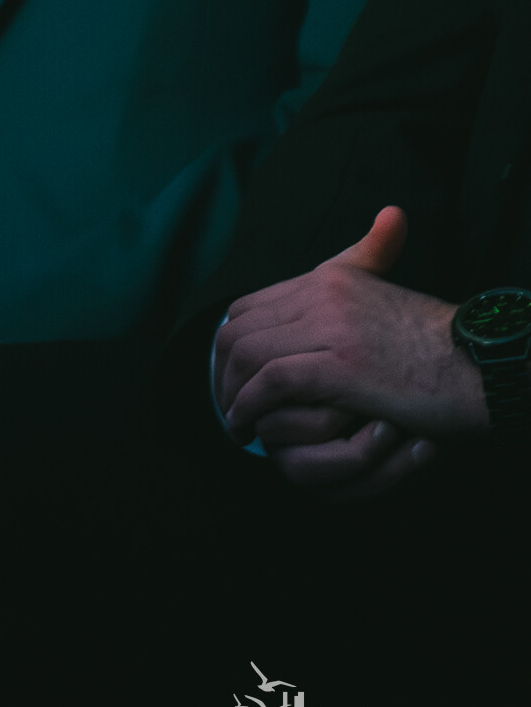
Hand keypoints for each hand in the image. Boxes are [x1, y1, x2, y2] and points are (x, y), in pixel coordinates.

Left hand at [212, 207, 483, 494]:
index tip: (229, 374)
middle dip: (221, 371)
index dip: (230, 342)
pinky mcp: (341, 364)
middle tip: (225, 404)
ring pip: (247, 354)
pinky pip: (271, 382)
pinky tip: (247, 428)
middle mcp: (324, 294)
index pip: (250, 305)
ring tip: (234, 424)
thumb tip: (319, 300)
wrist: (486, 365)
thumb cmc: (438, 346)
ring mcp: (331, 327)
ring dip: (230, 394)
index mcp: (331, 278)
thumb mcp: (386, 303)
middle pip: (238, 328)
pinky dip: (249, 407)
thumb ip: (352, 288)